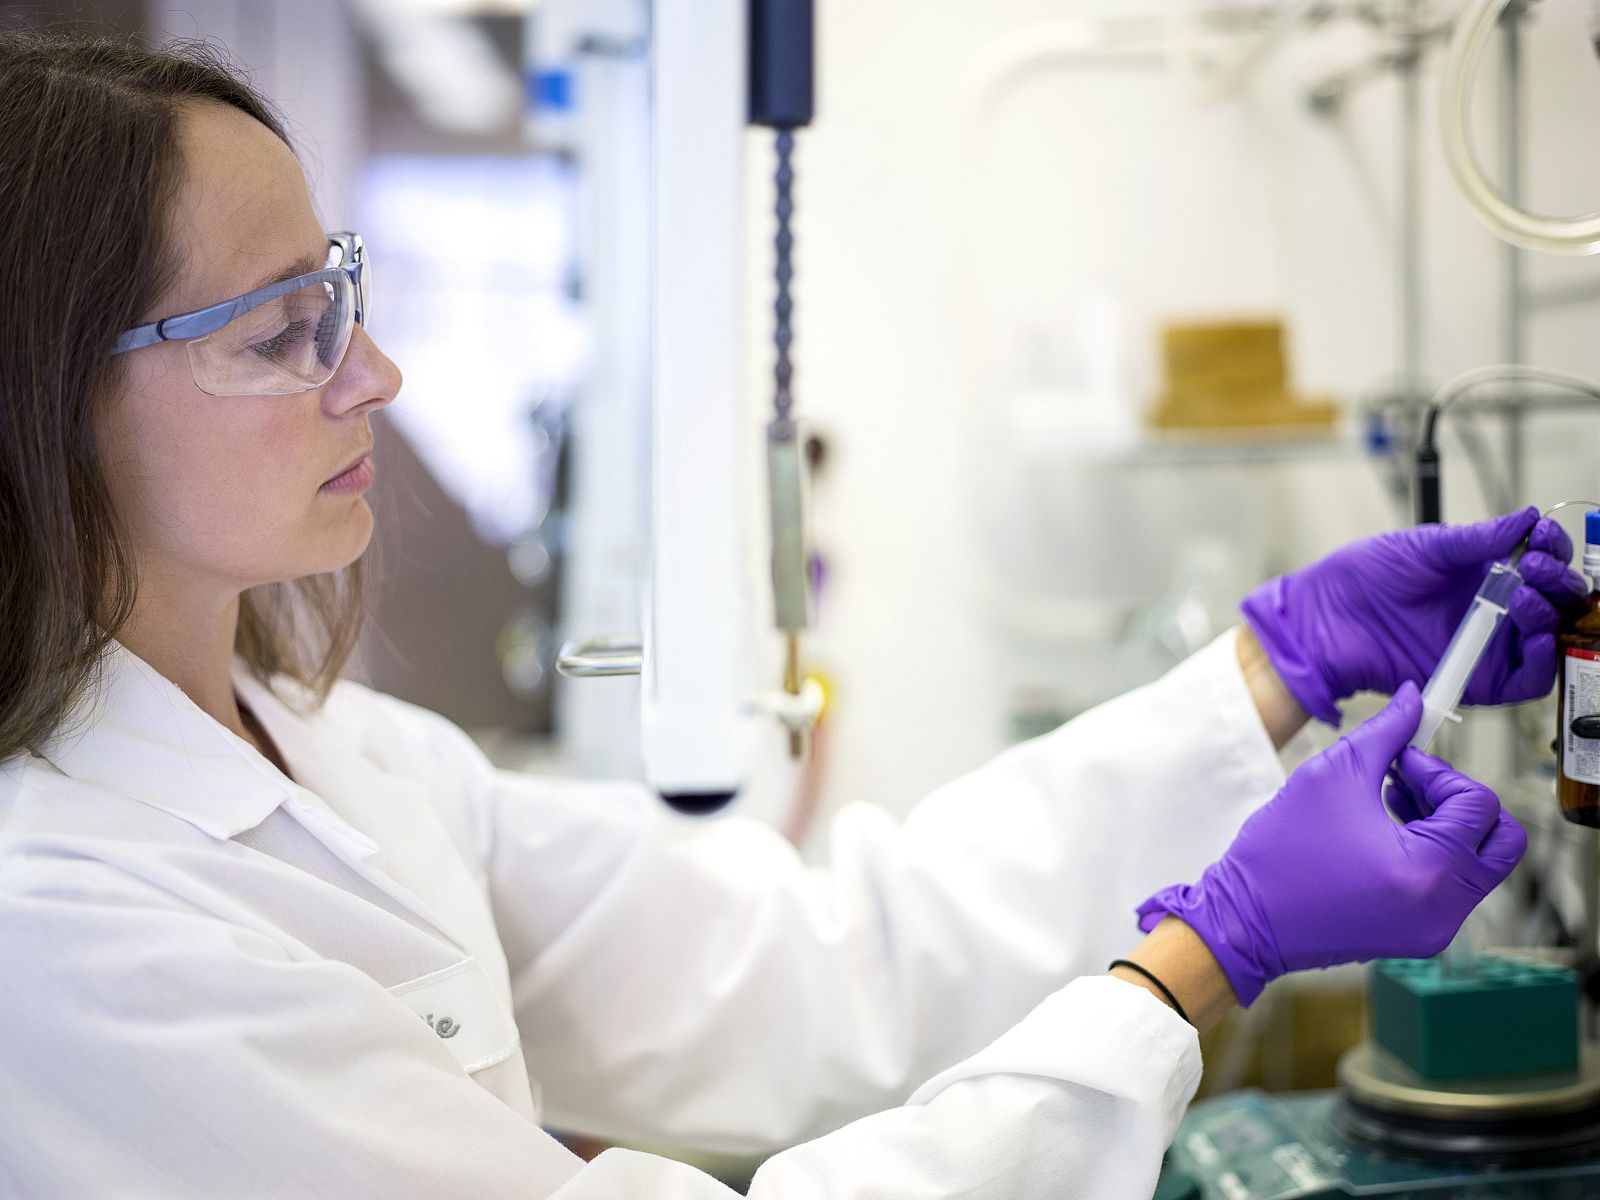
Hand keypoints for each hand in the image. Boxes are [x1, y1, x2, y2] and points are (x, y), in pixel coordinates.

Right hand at [1136, 683, 1526, 1005]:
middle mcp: (1444, 908)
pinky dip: (1431, 854)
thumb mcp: (1331, 776)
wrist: (1246, 921)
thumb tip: (1411, 700)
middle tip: (1414, 784)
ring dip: (1446, 826)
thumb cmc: (1280, 854)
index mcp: (1428, 871)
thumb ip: (1384, 733)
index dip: (1439, 771)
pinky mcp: (1419, 935)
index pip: (1479, 804)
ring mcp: (1435, 927)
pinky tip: (1381, 836)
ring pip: (1478, 862)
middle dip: (1462, 801)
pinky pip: (1452, 887)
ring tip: (1390, 805)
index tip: (1400, 762)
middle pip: (1500, 840)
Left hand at [1240, 508, 1584, 723]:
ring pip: (1549, 641)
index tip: (1545, 536)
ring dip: (1550, 616)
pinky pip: (1528, 681)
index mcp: (1486, 576)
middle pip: (1554, 604)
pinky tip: (1534, 636)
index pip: (1541, 565)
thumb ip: (1478, 539)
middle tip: (1536, 567)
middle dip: (1557, 582)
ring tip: (1524, 594)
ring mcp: (1488, 649)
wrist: (1323, 618)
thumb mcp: (1425, 548)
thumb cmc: (1363, 580)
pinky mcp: (1478, 683)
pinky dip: (1542, 660)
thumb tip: (1528, 518)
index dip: (1552, 551)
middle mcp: (1494, 613)